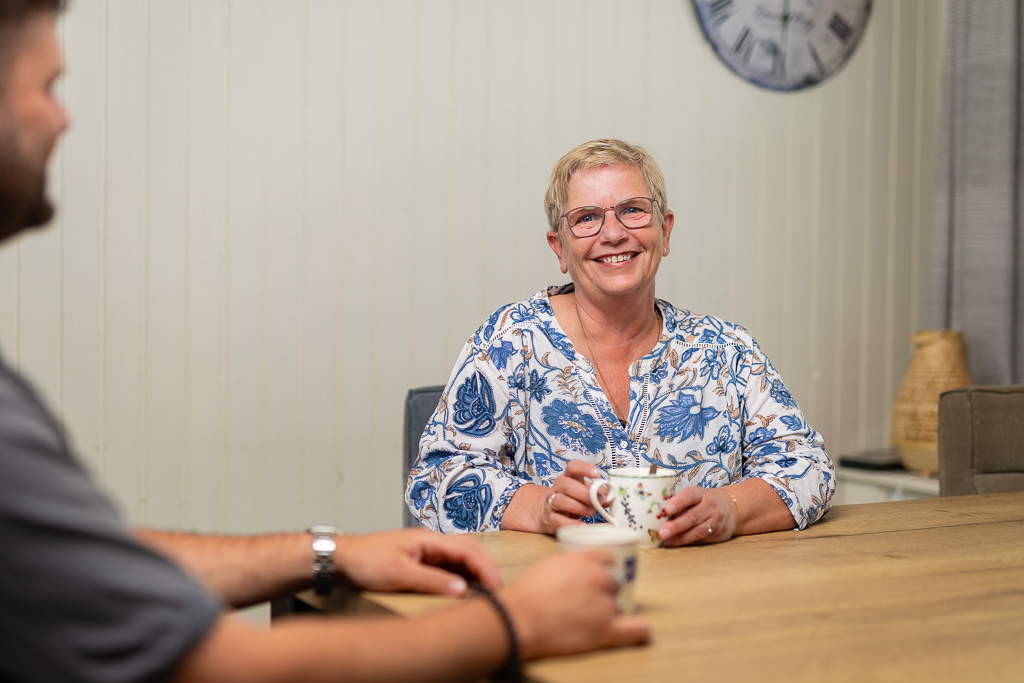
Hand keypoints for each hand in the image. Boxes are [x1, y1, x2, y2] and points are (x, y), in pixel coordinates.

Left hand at [334, 528, 501, 595]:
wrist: (342, 558)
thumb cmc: (366, 560)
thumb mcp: (399, 574)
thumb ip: (432, 580)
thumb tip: (462, 589)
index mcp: (429, 538)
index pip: (468, 550)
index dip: (486, 568)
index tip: (496, 587)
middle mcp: (431, 541)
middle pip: (469, 549)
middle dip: (487, 567)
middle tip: (498, 589)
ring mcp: (426, 550)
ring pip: (460, 557)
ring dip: (476, 571)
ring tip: (486, 591)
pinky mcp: (420, 559)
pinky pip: (449, 565)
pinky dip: (462, 575)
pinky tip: (464, 588)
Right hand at [500, 550, 649, 659]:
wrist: (517, 620)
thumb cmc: (526, 594)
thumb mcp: (550, 564)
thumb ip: (572, 563)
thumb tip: (580, 570)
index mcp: (586, 559)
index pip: (609, 559)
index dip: (604, 568)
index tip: (600, 576)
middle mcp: (600, 578)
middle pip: (616, 582)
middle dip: (606, 590)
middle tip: (590, 600)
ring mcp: (605, 605)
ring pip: (620, 605)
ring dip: (609, 610)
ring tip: (590, 618)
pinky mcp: (606, 631)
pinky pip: (637, 628)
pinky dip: (638, 629)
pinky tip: (634, 629)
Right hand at [538, 460, 604, 534]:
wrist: (544, 512)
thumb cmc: (569, 500)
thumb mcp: (583, 492)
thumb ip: (596, 492)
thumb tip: (610, 496)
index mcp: (568, 477)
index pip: (573, 467)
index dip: (584, 468)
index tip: (597, 474)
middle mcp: (557, 488)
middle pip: (566, 485)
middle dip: (584, 493)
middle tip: (598, 500)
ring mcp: (551, 503)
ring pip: (561, 501)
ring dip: (580, 507)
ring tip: (592, 512)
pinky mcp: (550, 519)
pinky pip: (559, 520)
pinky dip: (572, 523)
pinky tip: (582, 525)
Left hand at [655, 486, 739, 546]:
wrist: (731, 508)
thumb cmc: (703, 501)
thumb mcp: (693, 496)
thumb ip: (677, 503)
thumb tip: (654, 513)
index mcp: (700, 493)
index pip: (689, 495)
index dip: (678, 502)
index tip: (666, 509)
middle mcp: (709, 506)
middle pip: (692, 516)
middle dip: (676, 525)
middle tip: (661, 532)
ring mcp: (715, 520)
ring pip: (698, 530)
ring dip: (680, 537)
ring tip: (666, 541)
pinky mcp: (717, 533)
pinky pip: (701, 539)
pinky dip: (686, 542)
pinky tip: (674, 544)